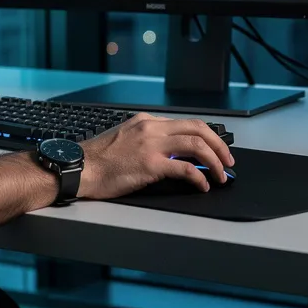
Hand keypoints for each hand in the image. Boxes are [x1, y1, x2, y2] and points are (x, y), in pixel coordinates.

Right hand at [78, 113, 233, 197]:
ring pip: (197, 145)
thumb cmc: (98, 161)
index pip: (187, 123)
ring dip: (215, 162)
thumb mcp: (126, 140)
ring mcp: (151, 145)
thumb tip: (175, 156)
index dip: (208, 136)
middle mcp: (151, 129)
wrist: (79, 168)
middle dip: (219, 145)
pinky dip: (200, 177)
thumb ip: (150, 142)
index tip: (217, 149)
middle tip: (228, 161)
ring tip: (221, 176)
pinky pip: (185, 168)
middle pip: (198, 129)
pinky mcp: (150, 164)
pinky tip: (203, 186)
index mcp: (146, 122)